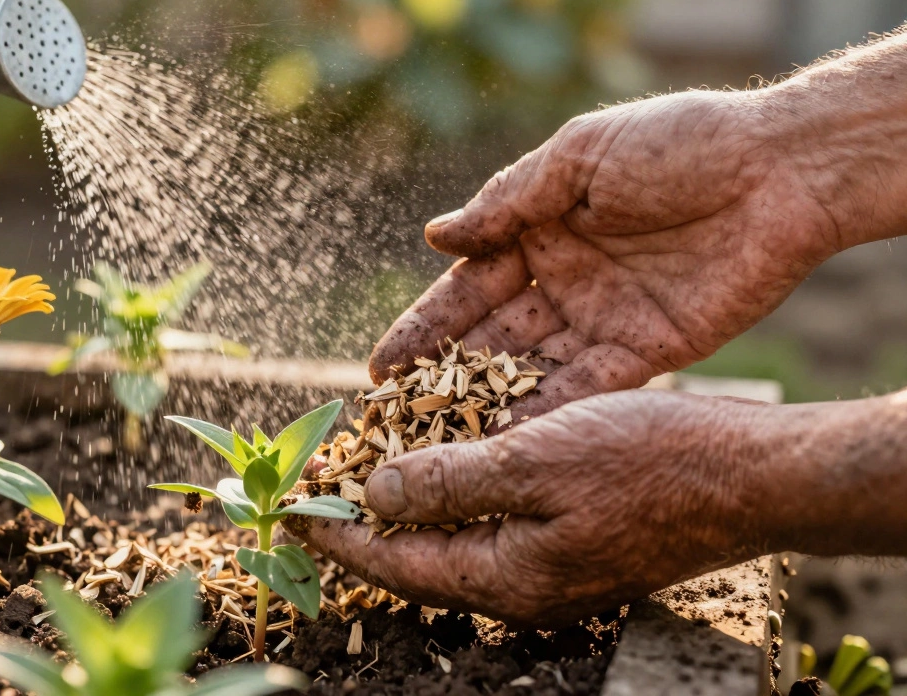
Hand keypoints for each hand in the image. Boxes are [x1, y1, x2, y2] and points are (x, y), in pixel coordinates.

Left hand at [289, 390, 776, 627]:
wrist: (753, 476)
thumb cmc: (652, 463)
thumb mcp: (534, 460)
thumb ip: (447, 483)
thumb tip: (374, 496)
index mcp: (504, 577)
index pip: (394, 561)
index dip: (339, 530)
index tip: (293, 507)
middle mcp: (521, 586)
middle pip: (417, 559)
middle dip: (363, 522)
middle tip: (318, 487)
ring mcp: (550, 568)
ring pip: (453, 541)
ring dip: (408, 506)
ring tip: (366, 469)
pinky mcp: (573, 543)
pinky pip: (493, 526)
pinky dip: (456, 496)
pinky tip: (443, 464)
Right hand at [370, 89, 847, 420]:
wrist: (779, 170)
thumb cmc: (678, 144)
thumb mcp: (579, 157)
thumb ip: (507, 202)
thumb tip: (435, 238)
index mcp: (540, 229)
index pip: (467, 287)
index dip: (425, 328)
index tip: (383, 368)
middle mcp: (564, 280)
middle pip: (490, 336)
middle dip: (444, 376)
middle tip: (398, 421)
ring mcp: (603, 319)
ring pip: (532, 369)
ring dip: (488, 403)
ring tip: (441, 445)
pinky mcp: (647, 351)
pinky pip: (587, 388)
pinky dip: (549, 414)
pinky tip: (508, 442)